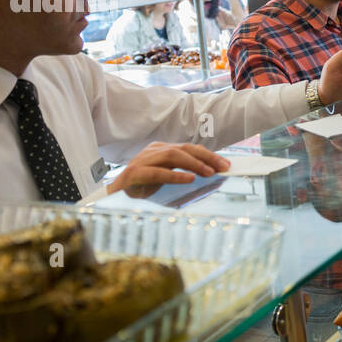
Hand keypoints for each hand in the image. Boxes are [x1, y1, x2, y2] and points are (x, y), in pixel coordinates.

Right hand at [109, 142, 228, 198]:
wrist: (116, 193)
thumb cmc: (144, 185)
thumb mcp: (167, 176)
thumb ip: (184, 171)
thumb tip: (210, 174)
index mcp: (162, 149)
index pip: (189, 148)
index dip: (209, 155)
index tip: (226, 164)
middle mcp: (154, 151)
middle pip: (184, 149)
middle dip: (206, 157)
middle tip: (222, 167)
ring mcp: (143, 160)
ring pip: (172, 156)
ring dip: (193, 164)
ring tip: (209, 172)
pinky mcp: (135, 173)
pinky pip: (158, 172)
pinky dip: (175, 175)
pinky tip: (189, 179)